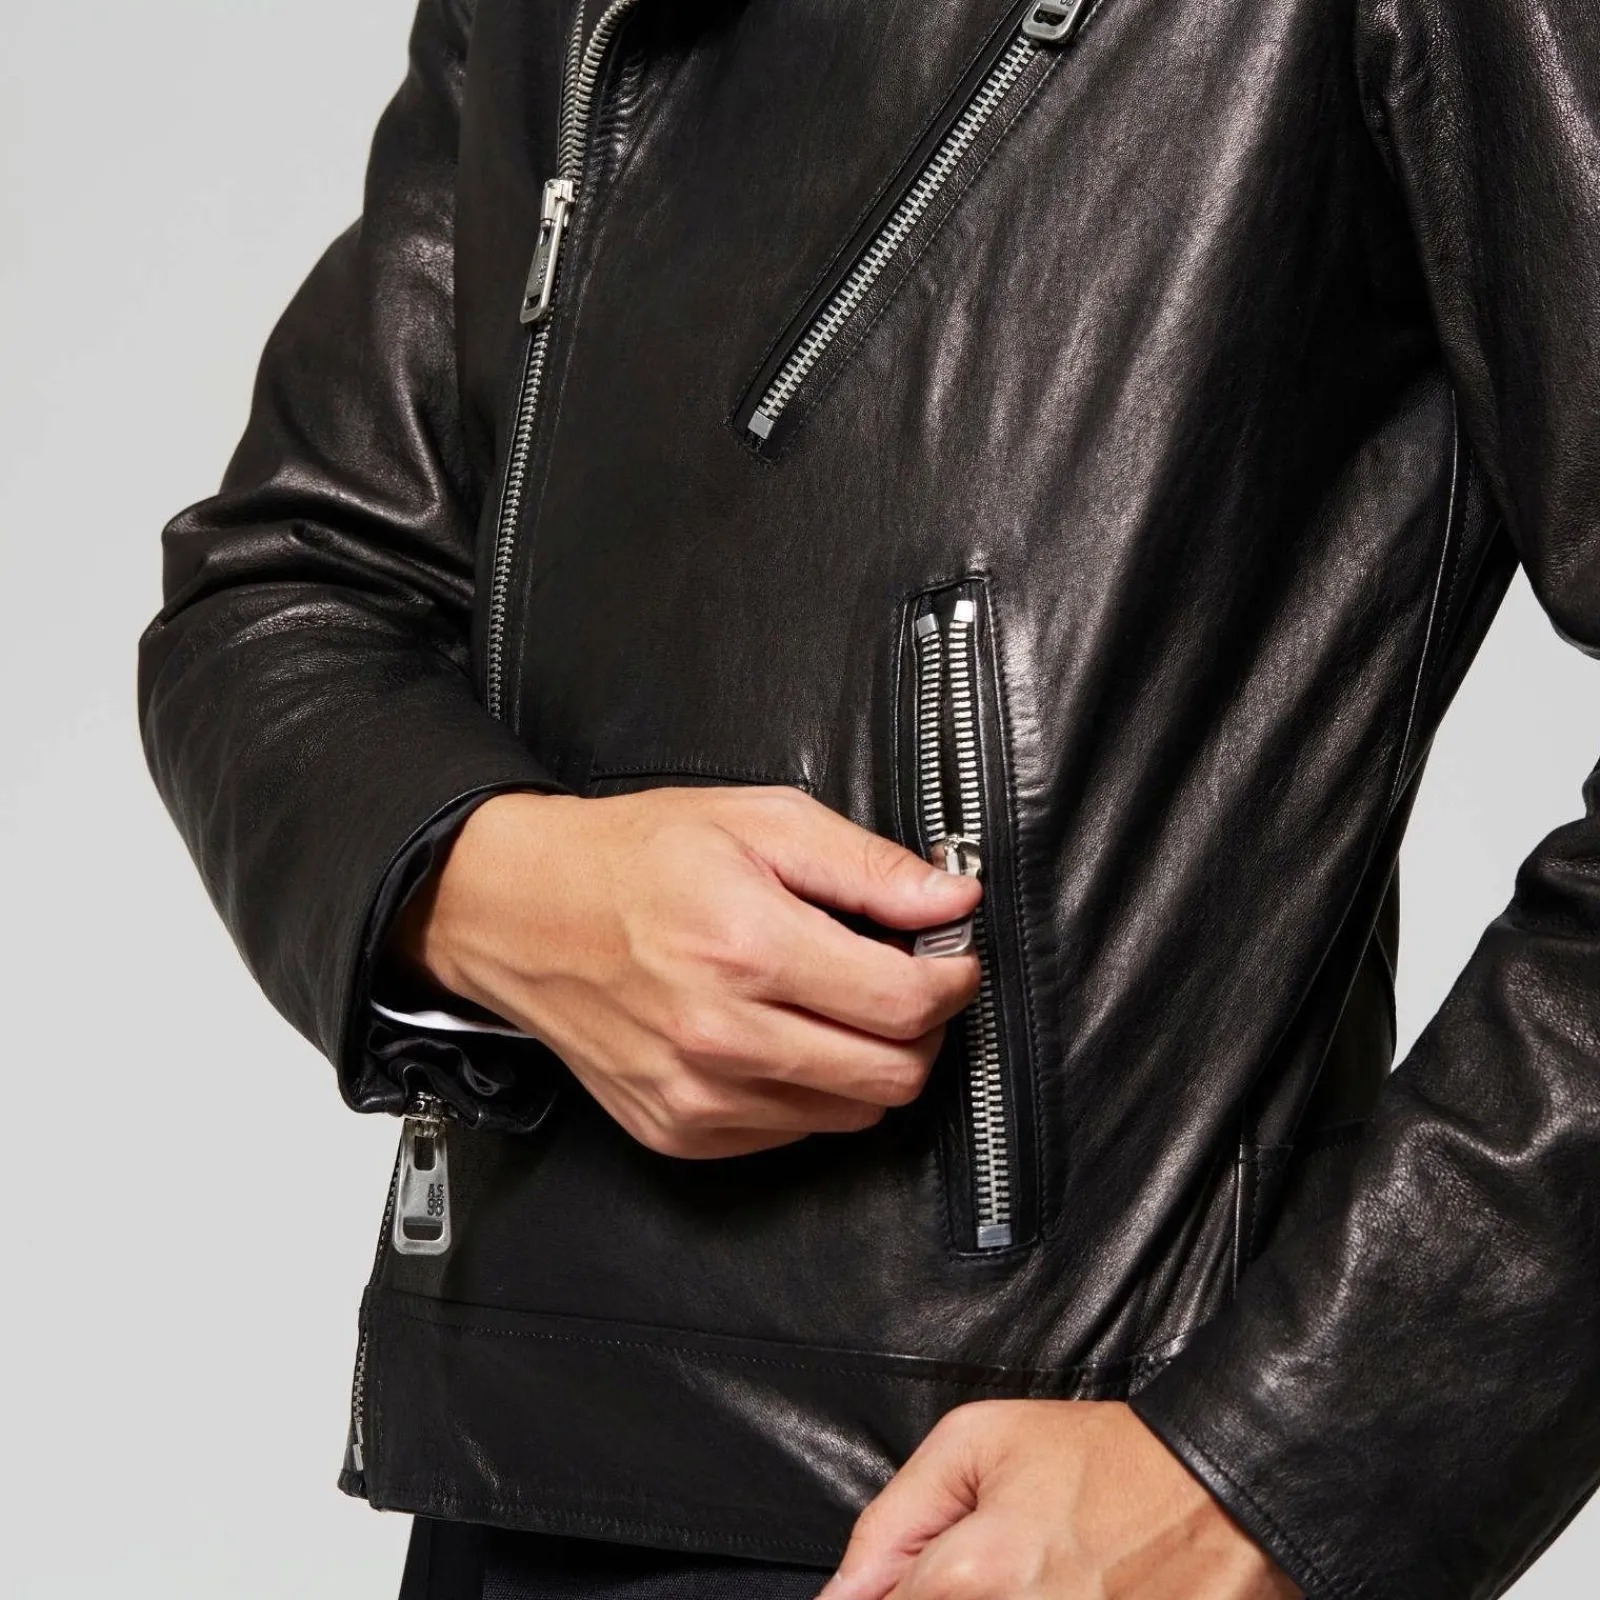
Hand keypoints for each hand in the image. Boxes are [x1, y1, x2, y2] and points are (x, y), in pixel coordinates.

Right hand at [395, 786, 981, 1157]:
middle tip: (901, 982)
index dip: (951, 978)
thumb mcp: (759, 821)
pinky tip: (779, 1034)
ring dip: (867, 1061)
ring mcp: (697, 1094)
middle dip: (921, 1028)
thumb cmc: (637, 859)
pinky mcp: (678, 1130)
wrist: (521, 911)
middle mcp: (722, 1035)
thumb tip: (953, 899)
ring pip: (852, 1112)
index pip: (905, 1002)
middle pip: (893, 1073)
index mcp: (748, 947)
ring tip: (833, 1004)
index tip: (948, 956)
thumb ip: (866, 865)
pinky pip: (792, 1131)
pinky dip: (809, 1089)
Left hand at [821, 1400, 1300, 1599]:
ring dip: (999, 1598)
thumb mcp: (978, 1441)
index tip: (940, 1570)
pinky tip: (1068, 1586)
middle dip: (940, 1595)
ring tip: (1036, 1571)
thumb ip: (892, 1519)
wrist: (1220, 1488)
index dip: (891, 1592)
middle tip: (997, 1565)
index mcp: (976, 1577)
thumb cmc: (1102, 1458)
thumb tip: (841, 1594)